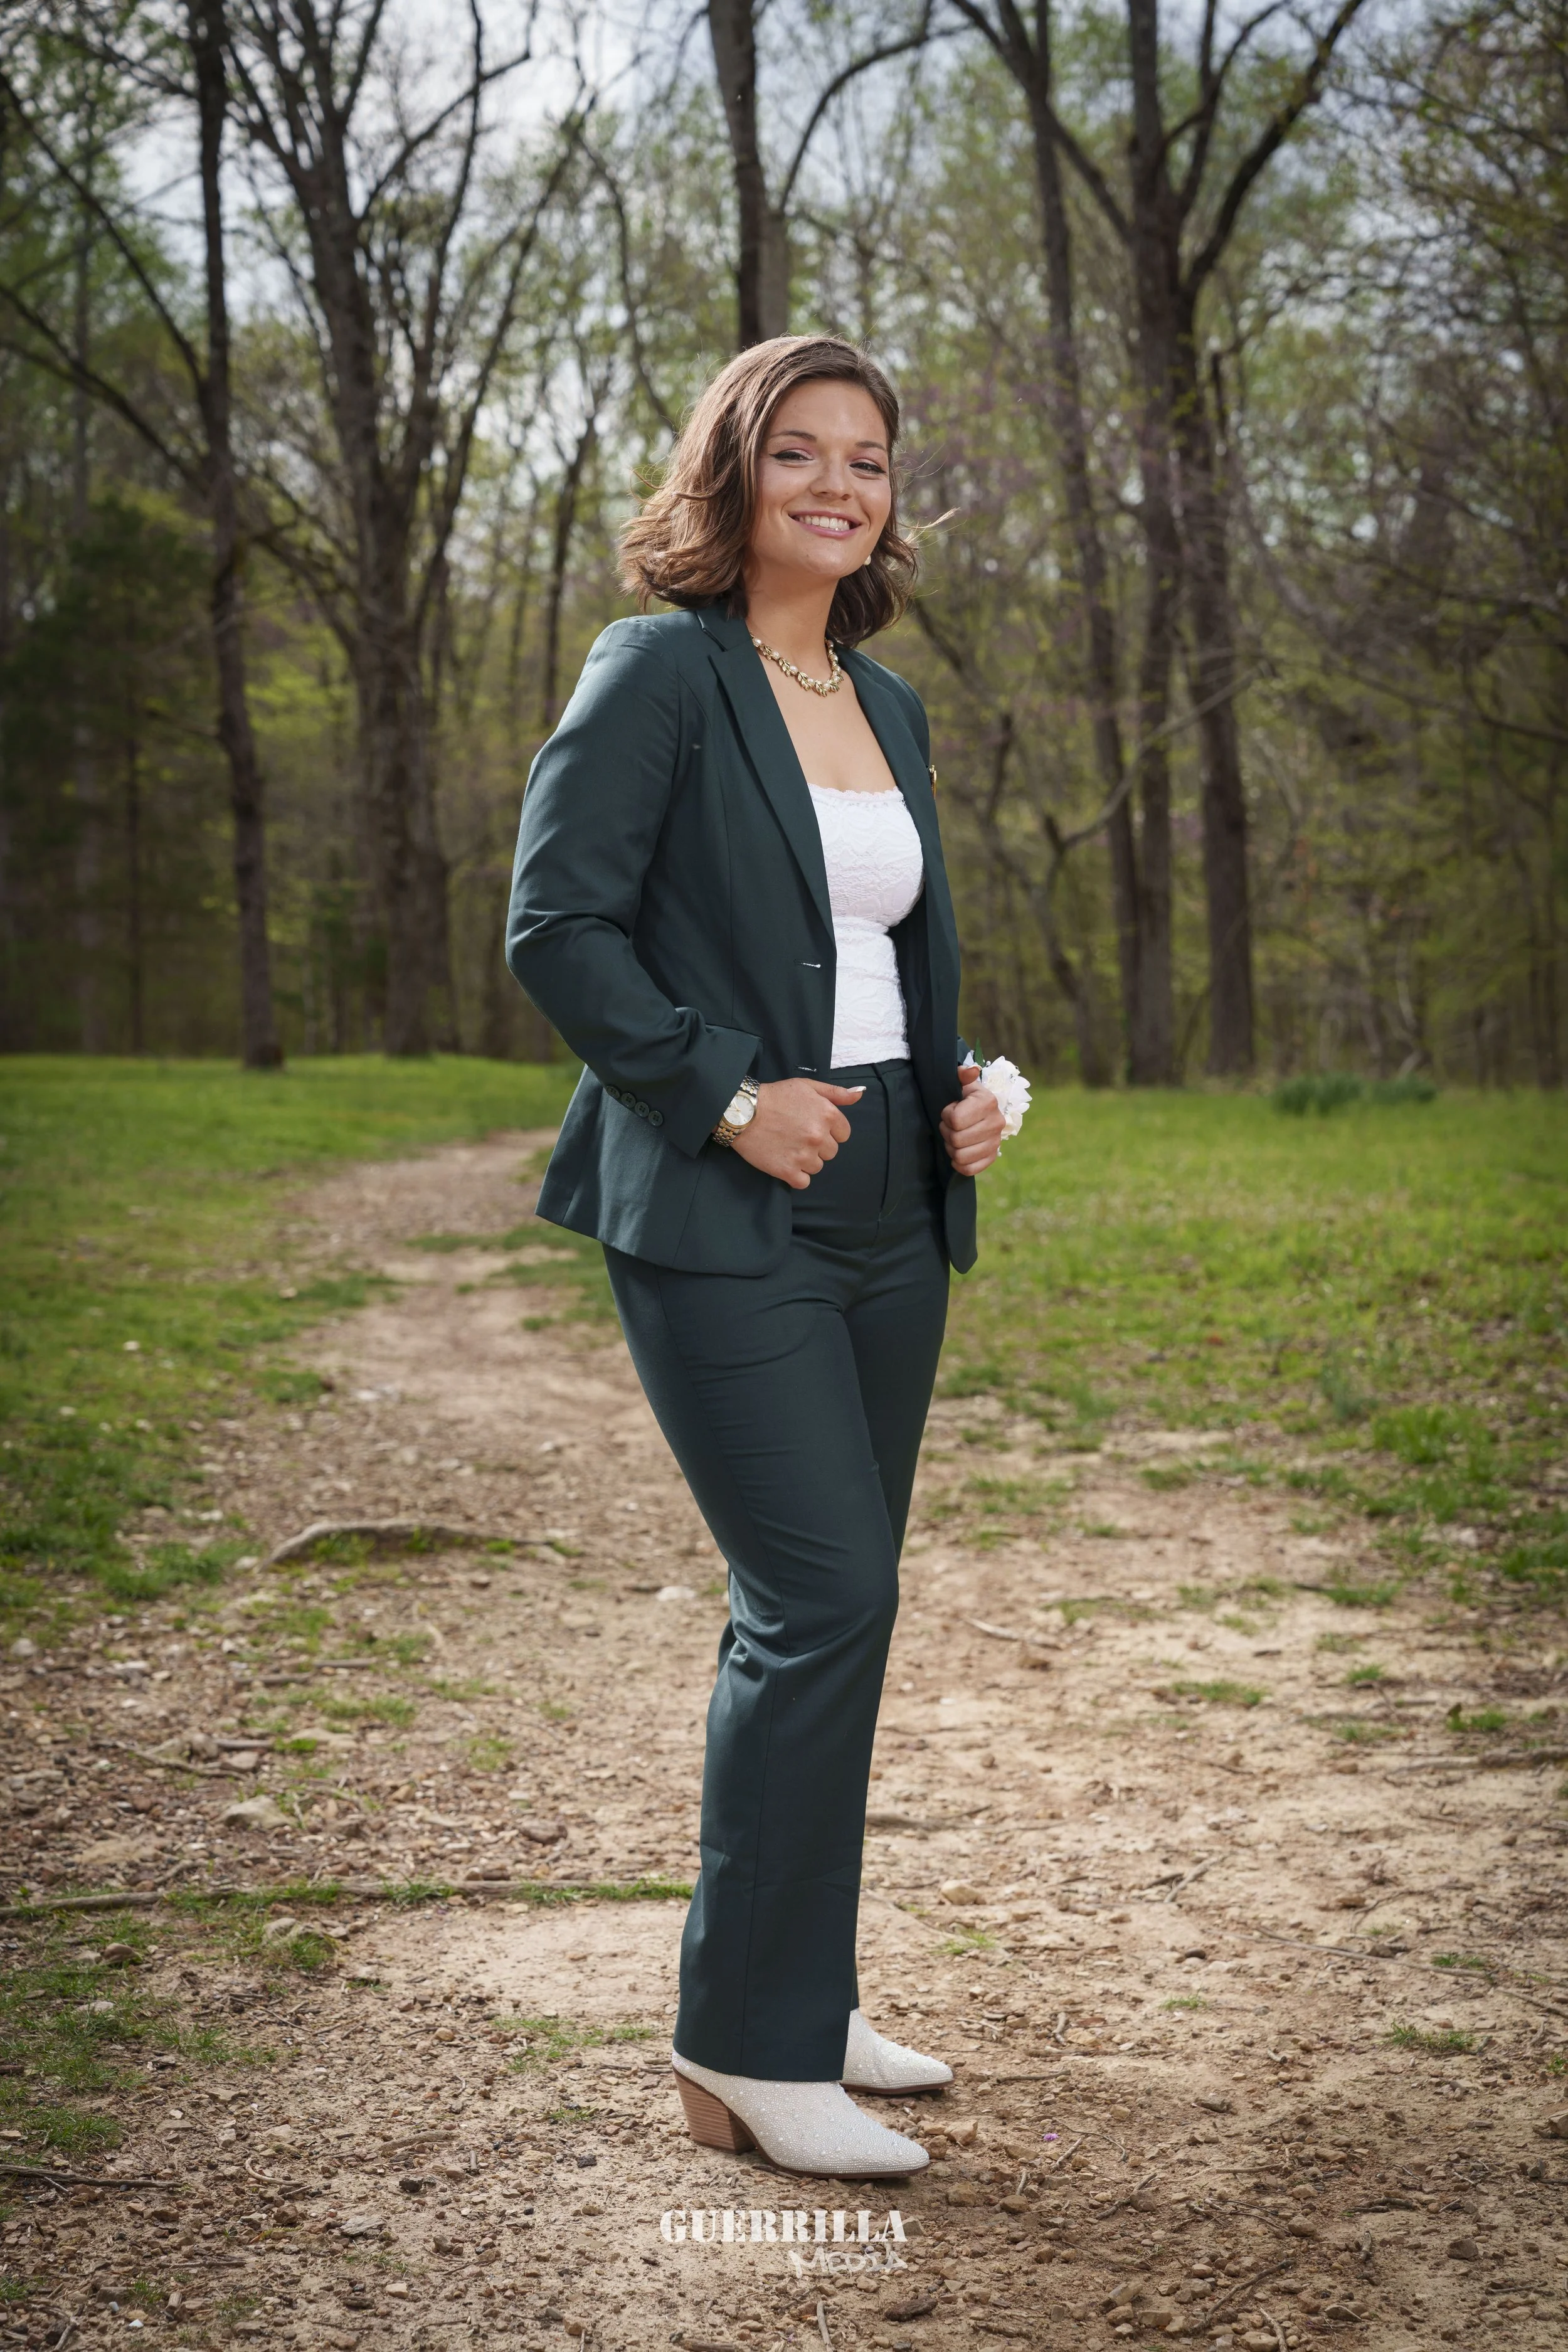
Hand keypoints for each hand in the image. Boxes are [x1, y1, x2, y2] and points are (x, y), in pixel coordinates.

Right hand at [731, 1078, 863, 1189]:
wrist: (742, 1112)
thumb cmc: (774, 1096)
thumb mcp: (806, 1087)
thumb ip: (835, 1093)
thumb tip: (859, 1094)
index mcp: (827, 1115)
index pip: (843, 1134)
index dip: (829, 1131)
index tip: (812, 1127)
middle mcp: (819, 1137)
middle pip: (831, 1152)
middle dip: (817, 1146)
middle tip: (796, 1136)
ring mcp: (804, 1156)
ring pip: (817, 1167)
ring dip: (806, 1160)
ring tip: (788, 1147)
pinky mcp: (788, 1171)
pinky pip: (804, 1182)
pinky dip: (796, 1175)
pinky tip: (784, 1162)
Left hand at [940, 1062, 1004, 1175]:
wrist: (978, 1111)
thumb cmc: (963, 1096)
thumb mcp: (960, 1083)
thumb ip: (962, 1074)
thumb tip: (971, 1071)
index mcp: (988, 1102)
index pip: (955, 1120)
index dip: (946, 1116)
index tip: (950, 1110)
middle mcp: (997, 1123)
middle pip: (956, 1140)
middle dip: (946, 1132)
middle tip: (949, 1126)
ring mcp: (996, 1142)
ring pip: (961, 1156)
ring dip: (951, 1148)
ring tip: (954, 1137)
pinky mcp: (992, 1157)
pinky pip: (969, 1169)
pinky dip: (958, 1163)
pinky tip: (958, 1151)